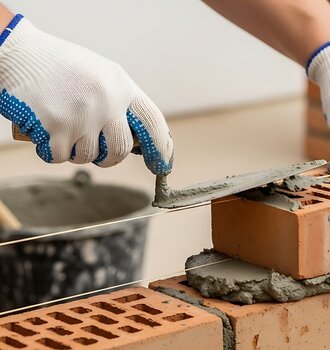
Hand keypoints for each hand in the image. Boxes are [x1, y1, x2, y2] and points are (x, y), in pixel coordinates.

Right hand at [0, 15, 172, 174]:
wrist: (19, 53)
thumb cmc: (59, 65)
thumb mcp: (101, 74)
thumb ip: (119, 101)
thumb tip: (136, 138)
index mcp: (122, 86)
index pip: (152, 123)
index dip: (161, 148)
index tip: (161, 165)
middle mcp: (108, 102)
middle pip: (120, 149)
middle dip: (108, 157)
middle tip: (97, 153)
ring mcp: (83, 116)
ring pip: (87, 156)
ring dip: (75, 151)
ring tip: (63, 129)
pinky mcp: (56, 129)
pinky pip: (60, 157)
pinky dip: (51, 151)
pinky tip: (45, 133)